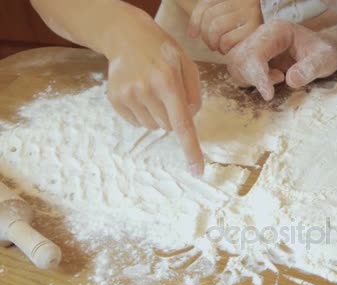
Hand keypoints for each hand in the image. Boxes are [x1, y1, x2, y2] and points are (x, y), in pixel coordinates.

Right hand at [106, 13, 203, 174]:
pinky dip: (143, 113)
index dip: (191, 149)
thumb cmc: (164, 52)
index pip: (182, 123)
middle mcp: (145, 90)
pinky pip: (137, 122)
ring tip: (152, 89)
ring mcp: (127, 95)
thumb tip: (189, 119)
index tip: (196, 170)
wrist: (127, 37)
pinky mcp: (115, 99)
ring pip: (153, 126)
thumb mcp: (188, 65)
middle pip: (168, 127)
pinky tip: (140, 92)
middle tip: (166, 92)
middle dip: (172, 115)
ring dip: (157, 114)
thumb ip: (194, 94)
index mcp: (167, 81)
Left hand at [187, 0, 262, 53]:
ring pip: (217, 30)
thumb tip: (191, 34)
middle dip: (207, 36)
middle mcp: (243, 2)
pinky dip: (225, 49)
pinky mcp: (255, 30)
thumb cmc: (252, 24)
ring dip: (215, 44)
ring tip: (222, 48)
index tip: (194, 34)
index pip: (206, 5)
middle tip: (213, 44)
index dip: (195, 21)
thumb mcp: (231, 12)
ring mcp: (250, 15)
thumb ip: (207, 16)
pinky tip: (231, 51)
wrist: (284, 24)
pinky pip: (229, 41)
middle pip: (210, 20)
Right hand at [226, 20, 336, 100]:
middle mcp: (260, 35)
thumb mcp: (325, 60)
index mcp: (276, 30)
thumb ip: (311, 68)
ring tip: (278, 79)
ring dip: (250, 80)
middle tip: (279, 83)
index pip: (256, 52)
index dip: (259, 75)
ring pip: (235, 65)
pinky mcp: (250, 58)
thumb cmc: (323, 54)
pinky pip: (238, 71)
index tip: (269, 95)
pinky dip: (249, 81)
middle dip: (253, 78)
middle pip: (240, 58)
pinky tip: (270, 81)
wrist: (319, 54)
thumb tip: (291, 80)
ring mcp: (253, 45)